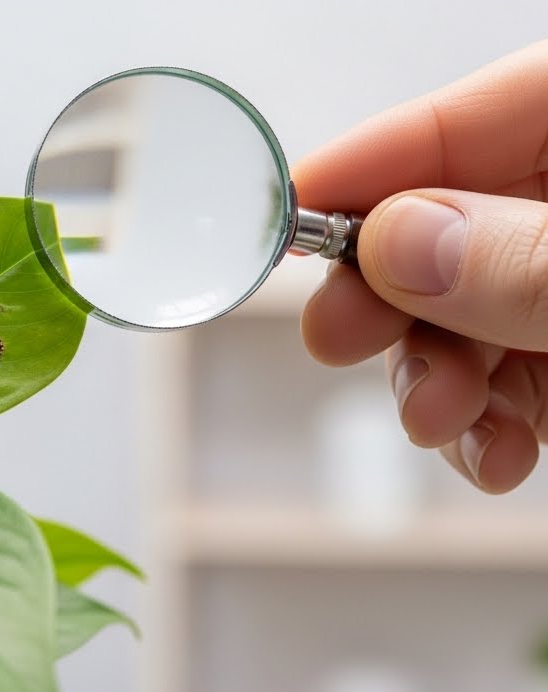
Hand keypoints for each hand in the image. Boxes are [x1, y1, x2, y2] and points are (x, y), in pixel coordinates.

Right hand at [296, 41, 547, 494]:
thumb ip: (530, 262)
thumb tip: (396, 241)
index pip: (474, 116)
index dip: (374, 160)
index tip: (288, 208)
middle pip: (454, 222)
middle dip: (391, 294)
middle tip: (340, 337)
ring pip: (474, 314)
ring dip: (433, 376)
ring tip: (433, 419)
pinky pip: (520, 381)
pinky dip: (491, 425)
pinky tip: (488, 454)